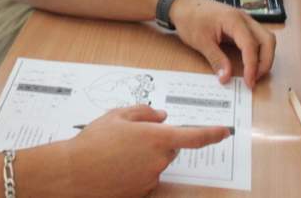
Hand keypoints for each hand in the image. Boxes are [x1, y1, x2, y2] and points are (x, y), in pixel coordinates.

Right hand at [64, 105, 229, 197]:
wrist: (74, 173)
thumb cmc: (94, 140)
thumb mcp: (116, 116)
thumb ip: (142, 112)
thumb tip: (160, 116)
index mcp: (156, 138)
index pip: (193, 137)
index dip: (212, 134)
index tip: (225, 131)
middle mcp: (158, 161)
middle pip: (169, 148)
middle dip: (156, 140)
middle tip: (130, 135)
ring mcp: (151, 180)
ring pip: (156, 163)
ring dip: (144, 156)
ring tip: (116, 151)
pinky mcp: (142, 193)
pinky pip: (145, 177)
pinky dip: (135, 170)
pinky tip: (115, 166)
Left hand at [169, 0, 275, 88]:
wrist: (180, 3)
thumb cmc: (189, 17)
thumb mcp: (201, 41)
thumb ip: (216, 59)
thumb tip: (226, 77)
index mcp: (234, 20)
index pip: (251, 46)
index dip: (252, 66)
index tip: (248, 82)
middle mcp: (243, 18)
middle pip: (267, 40)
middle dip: (265, 62)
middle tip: (254, 79)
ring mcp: (243, 19)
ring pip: (264, 38)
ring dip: (264, 56)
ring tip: (253, 73)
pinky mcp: (239, 24)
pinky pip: (256, 37)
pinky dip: (257, 50)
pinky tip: (249, 62)